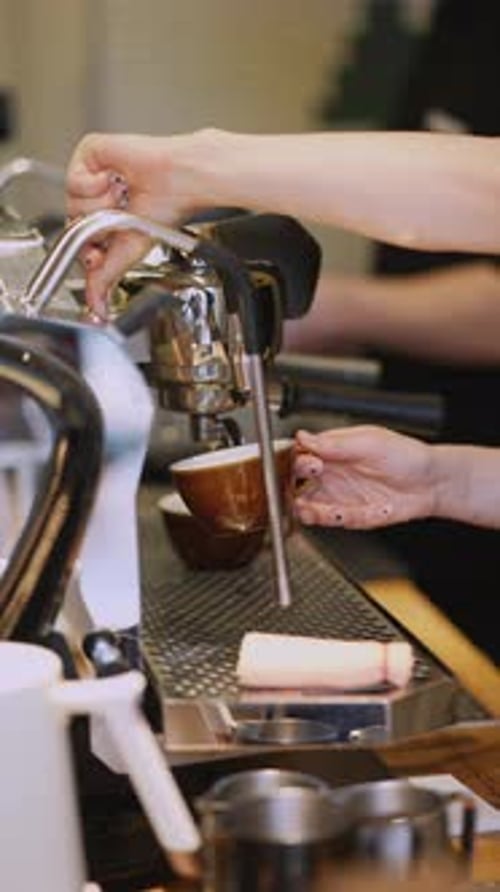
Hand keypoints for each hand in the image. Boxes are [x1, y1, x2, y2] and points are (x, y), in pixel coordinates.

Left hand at [65, 130, 212, 312]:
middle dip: (99, 226)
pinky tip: (118, 178)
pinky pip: (74, 179)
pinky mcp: (91, 151)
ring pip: (72, 202)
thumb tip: (97, 308)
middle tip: (124, 216)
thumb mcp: (128, 251)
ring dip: (103, 204)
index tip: (103, 250)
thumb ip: (106, 279)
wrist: (181, 182)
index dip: (88, 247)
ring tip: (125, 195)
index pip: (77, 237)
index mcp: (105, 216)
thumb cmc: (167, 209)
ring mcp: (91, 173)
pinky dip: (98, 185)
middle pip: (72, 220)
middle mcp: (96, 195)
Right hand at [293, 425, 436, 528]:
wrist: (430, 483)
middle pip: (295, 484)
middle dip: (293, 487)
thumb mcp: (370, 442)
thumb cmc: (406, 455)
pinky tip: (342, 513)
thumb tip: (304, 437)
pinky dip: (332, 519)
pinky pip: (331, 521)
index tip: (310, 463)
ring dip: (305, 509)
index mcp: (332, 451)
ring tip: (311, 509)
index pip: (300, 455)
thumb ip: (335, 443)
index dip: (297, 460)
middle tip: (309, 485)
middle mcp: (330, 474)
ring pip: (306, 506)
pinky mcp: (349, 516)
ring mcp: (337, 497)